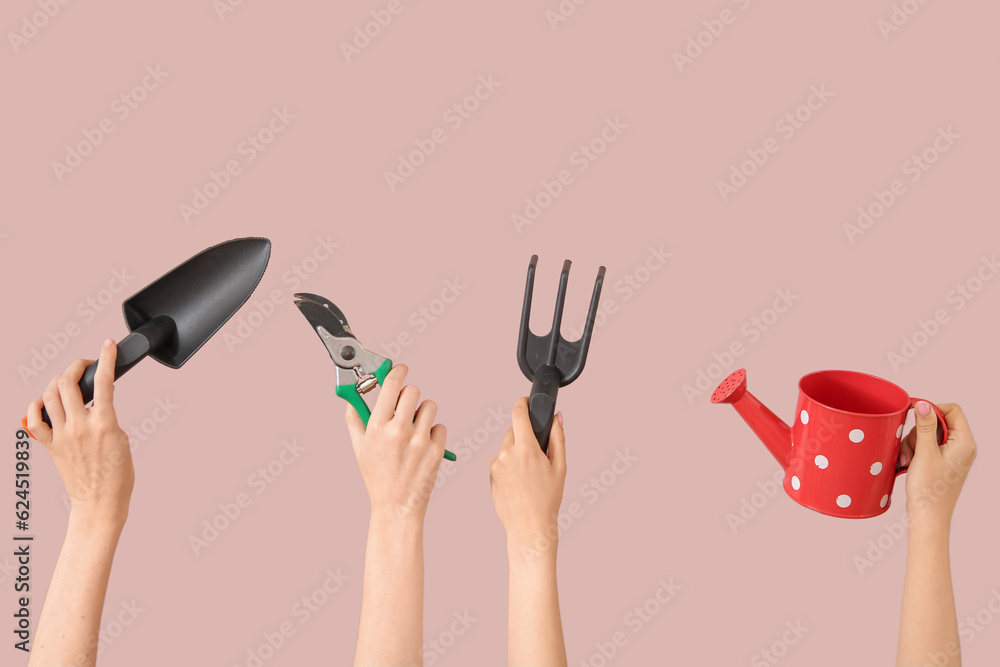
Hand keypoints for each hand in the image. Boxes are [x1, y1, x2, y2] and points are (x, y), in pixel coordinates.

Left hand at [25, 340, 133, 527]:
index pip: (103, 381)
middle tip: (84, 366)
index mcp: (104, 423)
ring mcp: (62, 436)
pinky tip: (45, 402)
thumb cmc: (117, 475)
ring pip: (50, 395)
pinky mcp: (51, 447)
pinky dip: (36, 406)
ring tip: (67, 383)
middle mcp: (80, 427)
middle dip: (76, 366)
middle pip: (68, 382)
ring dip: (58, 382)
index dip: (106, 358)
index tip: (108, 345)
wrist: (100, 501)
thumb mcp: (123, 439)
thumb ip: (109, 416)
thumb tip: (99, 402)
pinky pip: (34, 420)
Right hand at [345, 365, 446, 520]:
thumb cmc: (377, 478)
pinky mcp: (436, 450)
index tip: (400, 369)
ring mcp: (420, 440)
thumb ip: (354, 420)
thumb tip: (351, 399)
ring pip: (430, 406)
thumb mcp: (359, 449)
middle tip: (405, 407)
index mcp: (378, 427)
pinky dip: (433, 432)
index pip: (391, 385)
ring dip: (423, 413)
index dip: (397, 372)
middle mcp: (399, 431)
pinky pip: (440, 426)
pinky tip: (423, 445)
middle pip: (413, 391)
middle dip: (409, 396)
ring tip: (414, 429)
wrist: (397, 507)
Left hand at [489, 398, 566, 549]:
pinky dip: (509, 465)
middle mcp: (507, 454)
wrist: (529, 526)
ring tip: (529, 473)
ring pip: (506, 447)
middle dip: (524, 435)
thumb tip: (556, 417)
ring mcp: (496, 465)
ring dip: (516, 451)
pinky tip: (519, 481)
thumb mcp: (560, 467)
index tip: (526, 401)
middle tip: (537, 453)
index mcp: (526, 449)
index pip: (518, 413)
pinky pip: (500, 462)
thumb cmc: (547, 499)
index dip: (522, 403)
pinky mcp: (490, 476)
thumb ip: (558, 438)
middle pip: (513, 431)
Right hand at [898, 402, 975, 527]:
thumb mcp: (925, 453)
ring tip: (908, 460)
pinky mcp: (941, 463)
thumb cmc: (930, 490)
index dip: (932, 409)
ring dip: (913, 444)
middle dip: (918, 432)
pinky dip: (914, 452)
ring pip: (928, 435)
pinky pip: (926, 447)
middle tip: (911, 448)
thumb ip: (925, 426)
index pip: (952, 411)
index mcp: (964, 443)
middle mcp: (961, 448)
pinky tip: (908, 464)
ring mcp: (951, 456)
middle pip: (937, 423)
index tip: (913, 413)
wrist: (928, 516)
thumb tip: (923, 404)